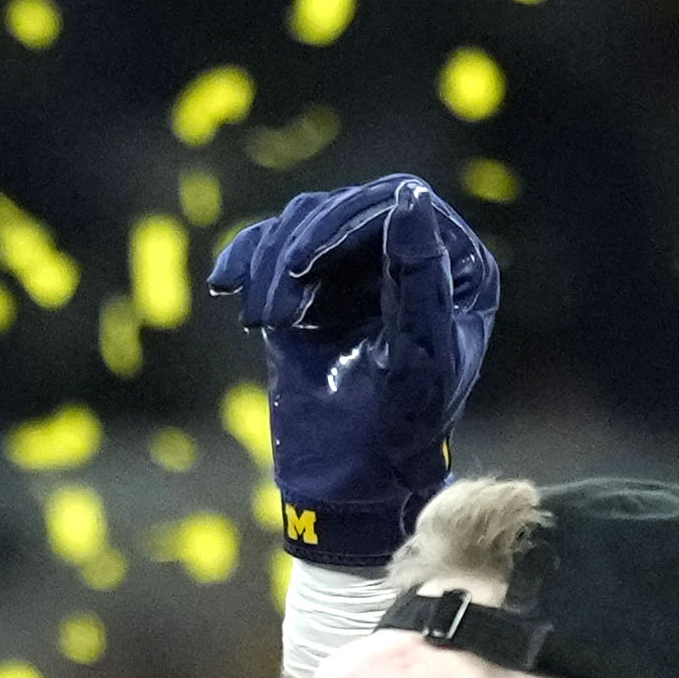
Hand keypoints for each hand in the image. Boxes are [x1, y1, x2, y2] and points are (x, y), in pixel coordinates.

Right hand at [204, 176, 496, 569]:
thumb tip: (406, 201)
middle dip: (299, 248)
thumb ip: (419, 276)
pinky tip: (225, 286)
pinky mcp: (308, 291)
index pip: (399, 203)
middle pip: (343, 208)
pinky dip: (244, 259)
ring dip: (270, 265)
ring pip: (301, 224)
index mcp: (453, 265)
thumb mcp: (419, 353)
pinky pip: (270, 248)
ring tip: (262, 323)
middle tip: (274, 310)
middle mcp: (406, 255)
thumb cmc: (401, 425)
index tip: (303, 266)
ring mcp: (354, 271)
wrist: (354, 476)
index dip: (347, 221)